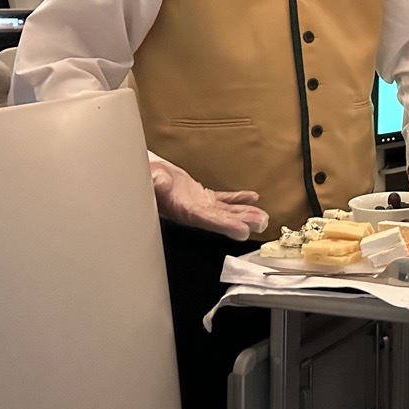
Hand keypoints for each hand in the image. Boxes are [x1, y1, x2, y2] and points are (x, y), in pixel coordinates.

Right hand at [150, 158, 269, 241]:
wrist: (146, 177)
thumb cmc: (146, 179)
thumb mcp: (149, 178)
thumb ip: (155, 182)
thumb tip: (159, 181)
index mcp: (182, 210)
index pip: (207, 220)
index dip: (225, 225)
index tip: (243, 231)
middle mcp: (194, 211)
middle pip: (221, 219)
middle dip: (241, 222)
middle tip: (262, 224)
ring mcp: (200, 205)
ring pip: (226, 211)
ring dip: (245, 213)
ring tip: (263, 216)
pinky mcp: (202, 196)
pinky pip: (223, 199)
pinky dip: (238, 198)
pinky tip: (253, 198)